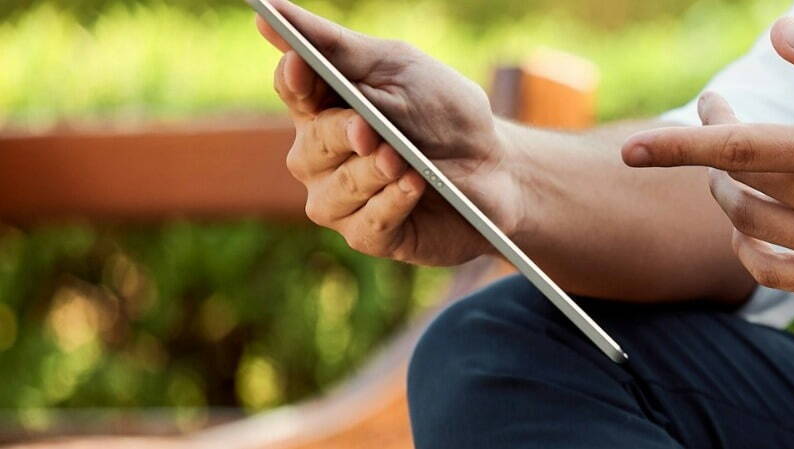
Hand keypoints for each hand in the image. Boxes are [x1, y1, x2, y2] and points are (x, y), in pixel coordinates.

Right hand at [255, 0, 515, 265]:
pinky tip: (416, 185)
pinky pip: (366, 225)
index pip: (292, 89)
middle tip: (369, 129)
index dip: (295, 79)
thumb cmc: (445, 113)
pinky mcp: (371, 234)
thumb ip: (338, 48)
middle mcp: (321, 156)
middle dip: (341, 135)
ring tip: (404, 161)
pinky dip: (393, 203)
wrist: (499, 168)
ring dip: (372, 173)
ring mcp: (341, 198)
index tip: (303, 65)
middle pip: (310, 144)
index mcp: (324, 106)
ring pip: (334, 191)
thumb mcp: (400, 68)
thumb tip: (271, 12)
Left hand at [622, 18, 793, 301]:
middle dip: (713, 151)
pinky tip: (752, 226)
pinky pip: (771, 272)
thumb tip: (779, 34)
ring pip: (749, 227)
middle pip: (736, 184)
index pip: (735, 148)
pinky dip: (748, 248)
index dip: (675, 146)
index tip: (631, 148)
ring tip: (740, 170)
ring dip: (730, 196)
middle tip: (725, 119)